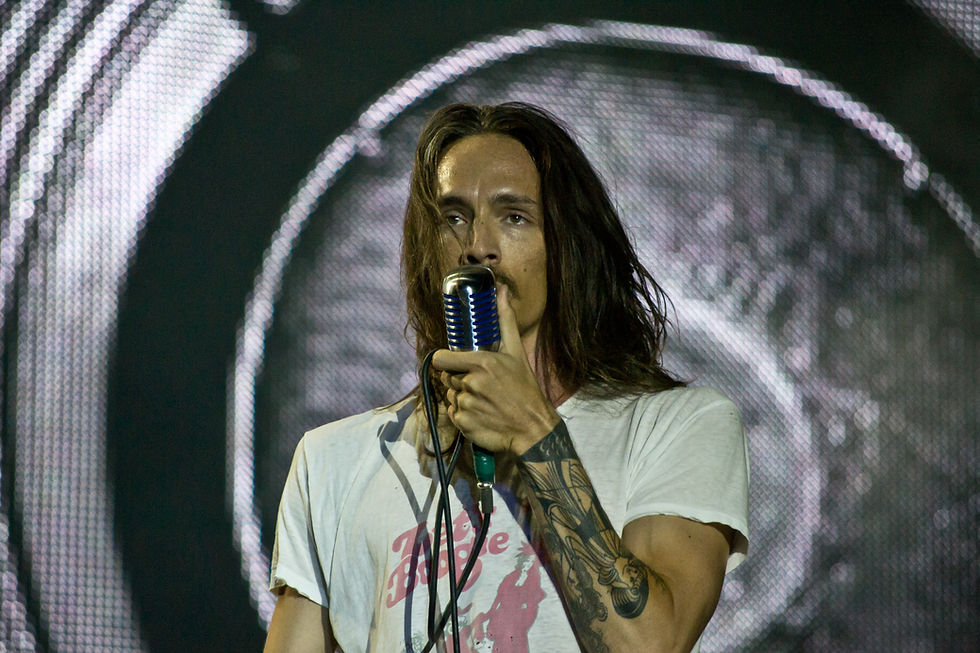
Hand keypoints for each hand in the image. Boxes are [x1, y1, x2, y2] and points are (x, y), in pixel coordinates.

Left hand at [431, 285, 559, 454]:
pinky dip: (464, 415)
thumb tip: (501, 290)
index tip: (454, 363)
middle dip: (459, 379)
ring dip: (462, 397)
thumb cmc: (525, 389)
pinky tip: (482, 414)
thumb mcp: (516, 352)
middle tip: (481, 385)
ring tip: (484, 400)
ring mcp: (466, 404)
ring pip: (451, 396)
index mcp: (481, 363)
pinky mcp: (463, 423)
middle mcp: (471, 382)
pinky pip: (453, 414)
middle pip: (447, 377)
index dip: (446, 361)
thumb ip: (505, 320)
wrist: (532, 428)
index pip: (441, 359)